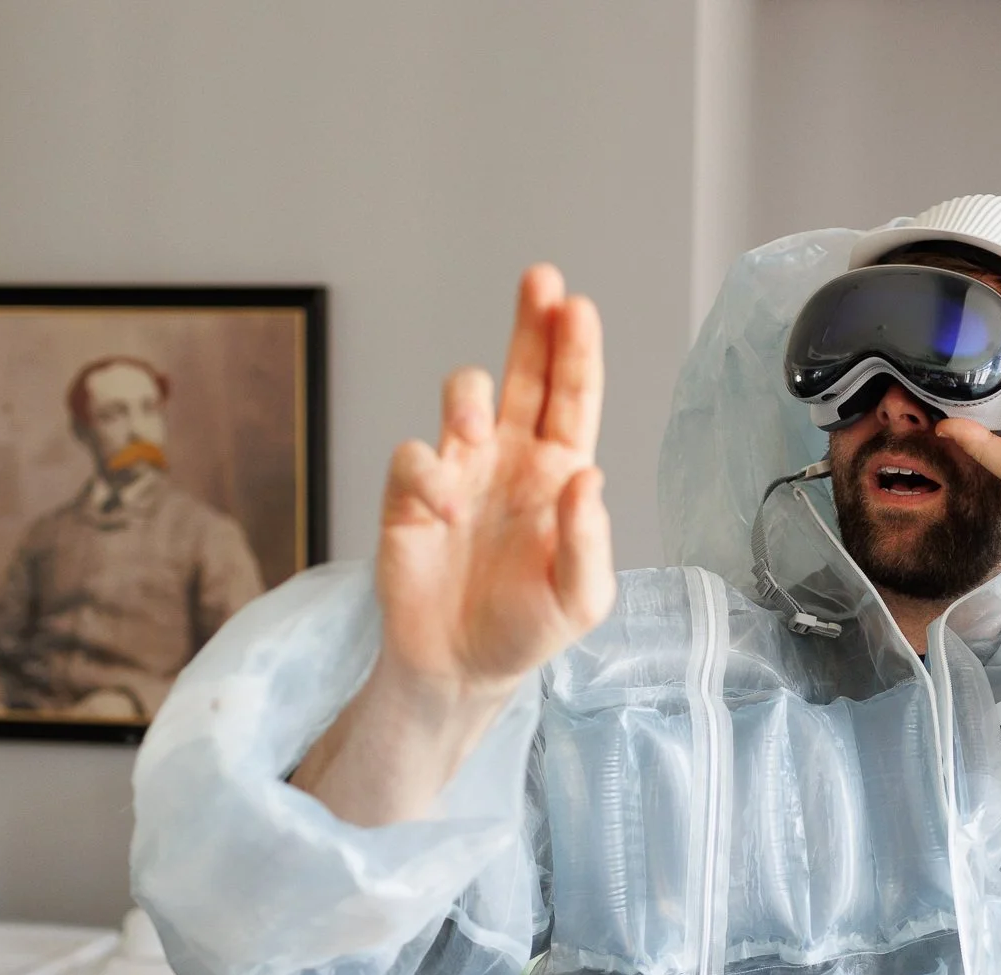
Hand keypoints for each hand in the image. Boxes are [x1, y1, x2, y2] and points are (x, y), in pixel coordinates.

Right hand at [375, 264, 614, 703]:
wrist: (460, 668)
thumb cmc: (528, 629)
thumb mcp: (580, 600)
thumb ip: (588, 541)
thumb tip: (588, 477)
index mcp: (562, 474)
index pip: (574, 399)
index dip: (575, 351)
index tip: (576, 306)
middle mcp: (514, 459)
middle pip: (526, 373)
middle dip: (531, 324)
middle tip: (540, 279)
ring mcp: (462, 470)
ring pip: (464, 394)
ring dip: (468, 395)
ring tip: (473, 427)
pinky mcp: (412, 495)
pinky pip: (413, 456)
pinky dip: (427, 473)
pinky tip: (444, 510)